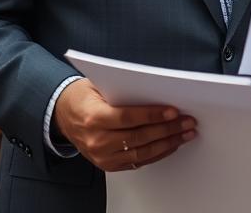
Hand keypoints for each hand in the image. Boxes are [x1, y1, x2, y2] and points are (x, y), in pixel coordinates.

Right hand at [54, 78, 196, 171]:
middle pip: (139, 137)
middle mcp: (97, 140)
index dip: (153, 115)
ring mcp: (102, 156)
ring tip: (185, 134)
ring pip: (141, 153)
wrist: (63, 115)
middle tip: (187, 122)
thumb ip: (124, 90)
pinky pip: (137, 162)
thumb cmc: (83, 97)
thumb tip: (157, 90)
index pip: (129, 118)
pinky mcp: (108, 164)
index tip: (174, 111)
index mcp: (94, 118)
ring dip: (167, 143)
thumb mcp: (98, 86)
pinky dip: (157, 154)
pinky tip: (171, 144)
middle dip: (167, 129)